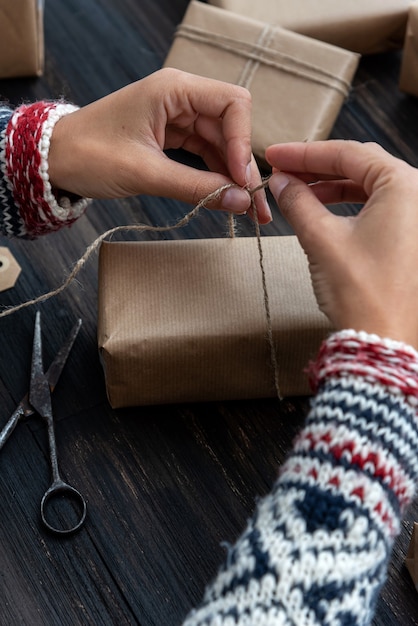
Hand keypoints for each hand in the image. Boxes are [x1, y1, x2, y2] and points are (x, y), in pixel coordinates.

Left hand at [48, 68, 270, 223]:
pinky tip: (226, 197)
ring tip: (247, 210)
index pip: (233, 104)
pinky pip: (204, 153)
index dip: (245, 142)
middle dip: (244, 166)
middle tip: (256, 206)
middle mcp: (181, 97)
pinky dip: (215, 175)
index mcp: (174, 89)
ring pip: (220, 144)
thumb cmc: (89, 154)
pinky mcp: (171, 136)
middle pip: (231, 127)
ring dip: (234, 175)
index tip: (243, 180)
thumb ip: (196, 187)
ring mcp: (177, 116)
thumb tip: (241, 203)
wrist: (54, 160)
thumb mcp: (146, 173)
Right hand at [266, 140, 417, 347]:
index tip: (275, 155)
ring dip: (330, 186)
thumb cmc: (362, 293)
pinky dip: (347, 205)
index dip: (304, 153)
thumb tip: (281, 182)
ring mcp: (416, 216)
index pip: (347, 154)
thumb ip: (298, 202)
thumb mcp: (321, 239)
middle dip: (317, 167)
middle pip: (360, 166)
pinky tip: (321, 209)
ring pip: (368, 186)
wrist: (382, 340)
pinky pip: (377, 207)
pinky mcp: (410, 236)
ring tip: (296, 191)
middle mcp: (417, 195)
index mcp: (404, 185)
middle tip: (282, 170)